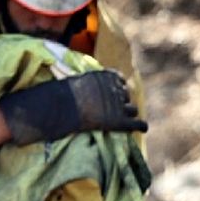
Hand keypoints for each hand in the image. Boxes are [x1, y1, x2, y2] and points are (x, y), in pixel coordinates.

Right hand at [0, 70, 146, 144]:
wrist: (56, 108)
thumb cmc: (58, 94)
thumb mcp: (73, 78)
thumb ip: (86, 79)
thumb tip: (76, 72)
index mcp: (106, 76)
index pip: (119, 79)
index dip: (117, 87)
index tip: (113, 93)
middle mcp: (115, 88)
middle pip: (126, 94)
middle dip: (122, 101)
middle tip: (116, 109)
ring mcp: (118, 105)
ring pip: (132, 109)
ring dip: (129, 113)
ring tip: (125, 119)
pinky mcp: (118, 121)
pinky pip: (136, 124)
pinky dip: (140, 126)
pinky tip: (142, 128)